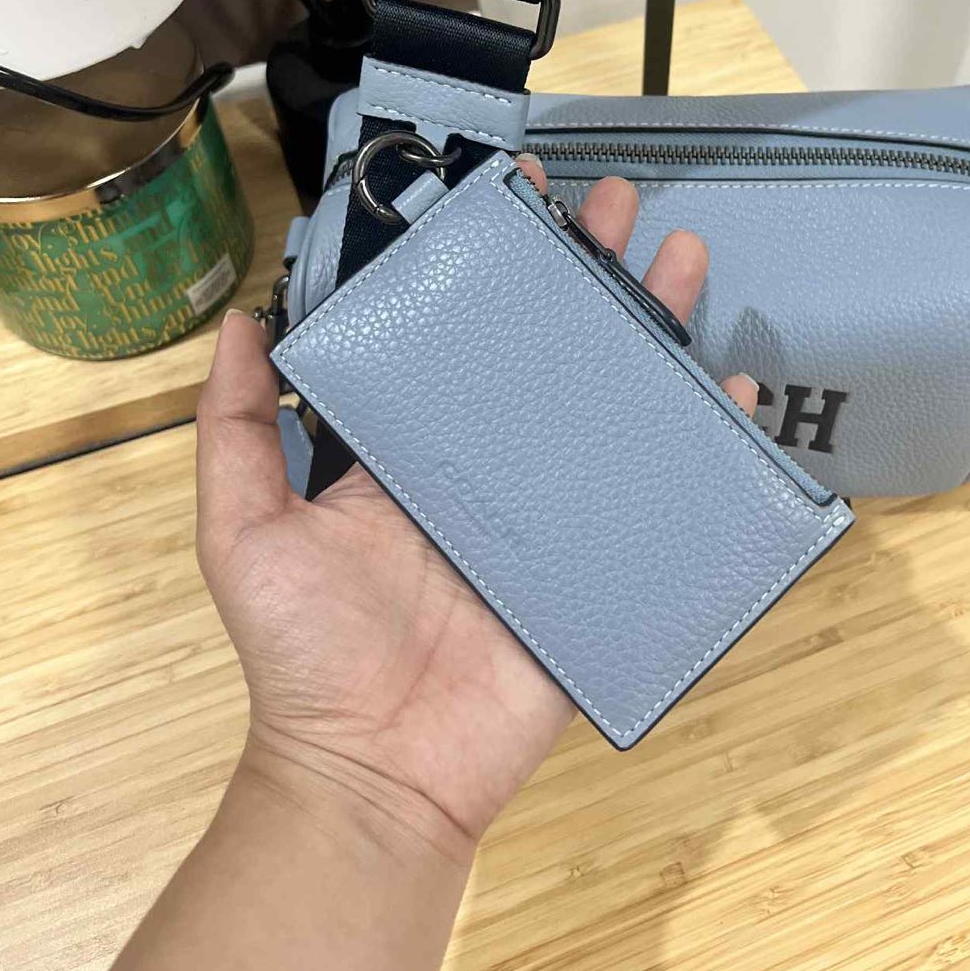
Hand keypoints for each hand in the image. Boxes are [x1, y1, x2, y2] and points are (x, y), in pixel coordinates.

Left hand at [197, 162, 757, 856]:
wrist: (375, 773)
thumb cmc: (304, 655)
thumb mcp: (244, 531)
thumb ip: (238, 429)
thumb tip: (244, 323)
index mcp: (420, 444)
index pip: (464, 330)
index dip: (492, 263)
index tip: (515, 197)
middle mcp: (493, 462)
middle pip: (552, 347)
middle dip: (588, 269)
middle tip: (615, 205)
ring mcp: (554, 509)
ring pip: (616, 398)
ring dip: (654, 325)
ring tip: (680, 258)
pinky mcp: (600, 563)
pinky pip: (663, 491)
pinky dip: (705, 441)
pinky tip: (732, 390)